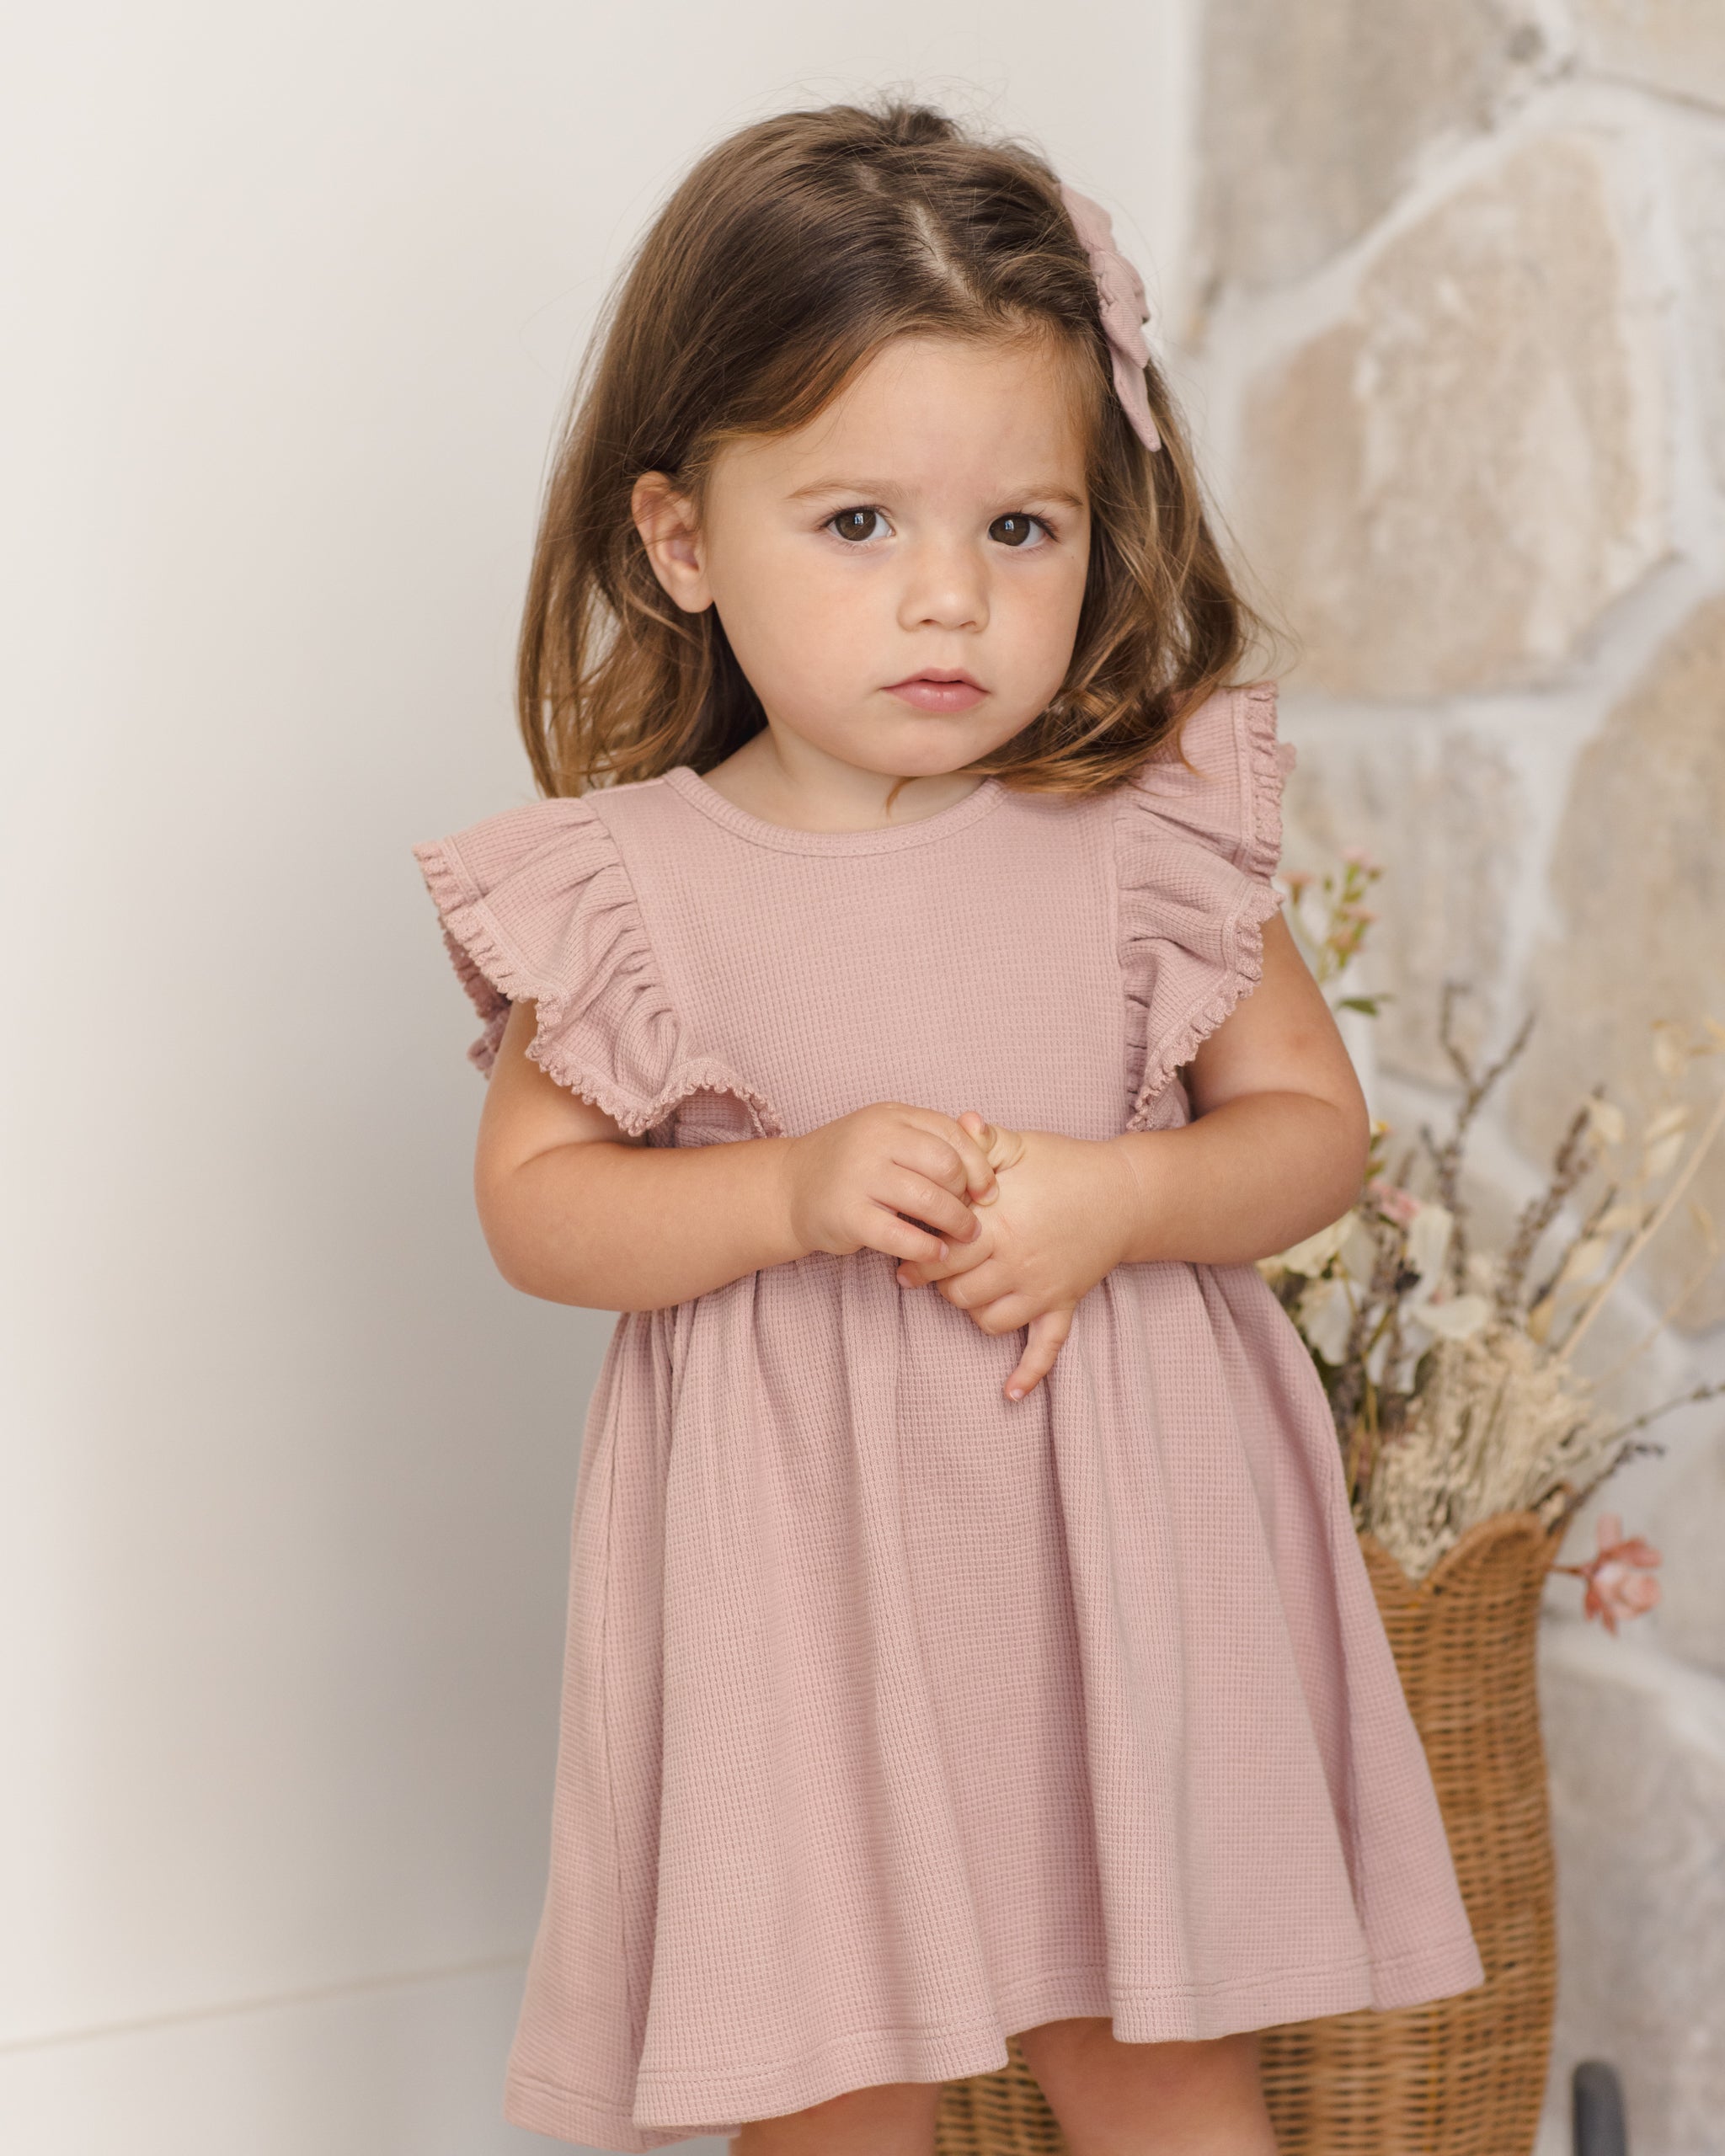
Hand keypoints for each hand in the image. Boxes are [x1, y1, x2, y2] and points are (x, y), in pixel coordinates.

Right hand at [782, 1102, 1000, 1267]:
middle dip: (966, 1195)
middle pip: (945, 1165)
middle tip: (972, 1215)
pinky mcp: (848, 1215)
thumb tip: (986, 1137)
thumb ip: (932, 1138)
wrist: (790, 1187)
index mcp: (892, 1116)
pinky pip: (900, 1235)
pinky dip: (926, 1248)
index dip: (978, 1166)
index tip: (987, 1191)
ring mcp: (859, 1176)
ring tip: (964, 1237)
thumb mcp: (889, 1136)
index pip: (952, 1135)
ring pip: (928, 1200)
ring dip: (955, 1223)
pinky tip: (936, 1254)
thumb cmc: (853, 1164)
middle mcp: (875, 1140)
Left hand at [895, 1111, 1134, 1400]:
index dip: (916, 1252)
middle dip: (934, 1281)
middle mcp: (1017, 1260)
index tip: (903, 1248)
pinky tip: (1011, 1393)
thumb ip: (983, 1140)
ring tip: (962, 1288)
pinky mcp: (1062, 1303)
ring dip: (967, 1308)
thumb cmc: (1066, 1165)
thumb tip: (956, 1122)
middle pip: (955, 1289)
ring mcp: (1041, 1287)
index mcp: (1000, 1221)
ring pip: (984, 1318)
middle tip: (923, 1269)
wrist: (1125, 1193)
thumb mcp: (1021, 1146)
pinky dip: (1028, 1373)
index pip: (941, 1250)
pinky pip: (1046, 1346)